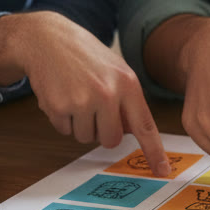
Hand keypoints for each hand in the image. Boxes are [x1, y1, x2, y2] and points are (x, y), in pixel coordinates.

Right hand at [0, 11, 168, 175]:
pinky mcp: (60, 107)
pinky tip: (60, 95)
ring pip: (86, 138)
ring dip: (80, 124)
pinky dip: (62, 119)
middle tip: (92, 108)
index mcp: (127, 83)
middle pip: (111, 140)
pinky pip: (65, 131)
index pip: (144, 125)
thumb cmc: (84, 56)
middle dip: (102, 132)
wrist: (47, 39)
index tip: (162, 170)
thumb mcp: (115, 70)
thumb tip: (131, 132)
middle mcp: (108, 93)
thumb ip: (126, 100)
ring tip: (75, 96)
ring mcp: (83, 101)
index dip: (154, 151)